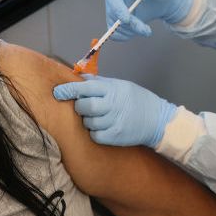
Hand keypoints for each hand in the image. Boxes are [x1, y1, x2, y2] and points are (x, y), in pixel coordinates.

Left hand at [53, 75, 177, 146]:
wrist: (158, 120)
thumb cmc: (137, 100)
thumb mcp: (120, 85)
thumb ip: (99, 83)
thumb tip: (78, 78)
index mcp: (113, 89)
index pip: (85, 87)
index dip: (68, 89)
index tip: (57, 92)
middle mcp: (113, 105)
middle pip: (84, 106)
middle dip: (80, 106)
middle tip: (86, 106)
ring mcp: (114, 122)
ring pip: (88, 122)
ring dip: (89, 120)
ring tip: (101, 117)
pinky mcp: (115, 136)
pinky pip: (94, 135)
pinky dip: (95, 132)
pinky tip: (104, 127)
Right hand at [105, 0, 192, 39]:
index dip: (117, 9)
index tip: (127, 20)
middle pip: (113, 14)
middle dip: (130, 25)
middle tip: (147, 30)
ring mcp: (113, 10)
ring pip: (115, 27)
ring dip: (132, 32)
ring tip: (147, 30)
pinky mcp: (116, 21)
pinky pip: (115, 34)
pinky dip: (127, 36)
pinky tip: (140, 31)